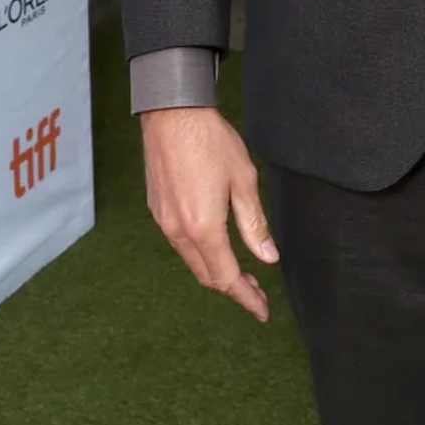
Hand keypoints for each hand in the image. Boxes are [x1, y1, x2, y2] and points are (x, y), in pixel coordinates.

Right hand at [140, 106, 278, 321]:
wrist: (171, 114)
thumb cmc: (211, 141)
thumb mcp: (244, 181)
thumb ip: (254, 224)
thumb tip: (267, 257)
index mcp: (203, 228)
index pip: (226, 278)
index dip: (246, 298)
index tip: (261, 310)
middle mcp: (178, 231)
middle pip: (207, 275)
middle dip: (233, 288)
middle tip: (257, 290)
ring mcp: (163, 221)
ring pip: (192, 261)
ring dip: (216, 271)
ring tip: (240, 271)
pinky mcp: (156, 210)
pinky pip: (180, 243)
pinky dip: (200, 253)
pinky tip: (216, 245)